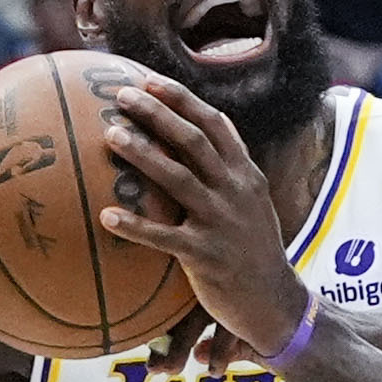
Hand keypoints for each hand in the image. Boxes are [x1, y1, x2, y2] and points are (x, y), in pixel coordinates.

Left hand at [97, 75, 311, 355]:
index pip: (214, 124)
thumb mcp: (252, 202)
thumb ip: (228, 170)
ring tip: (111, 135)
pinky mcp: (207, 256)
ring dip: (144, 153)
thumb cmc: (253, 249)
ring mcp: (222, 223)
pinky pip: (165, 237)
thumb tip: (195, 137)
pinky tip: (107, 216)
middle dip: (158, 113)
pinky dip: (136, 226)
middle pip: (194, 141)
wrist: (275, 301)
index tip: (148, 81)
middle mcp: (235, 192)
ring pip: (179, 179)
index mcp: (245, 175)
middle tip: (122, 96)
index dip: (181, 100)